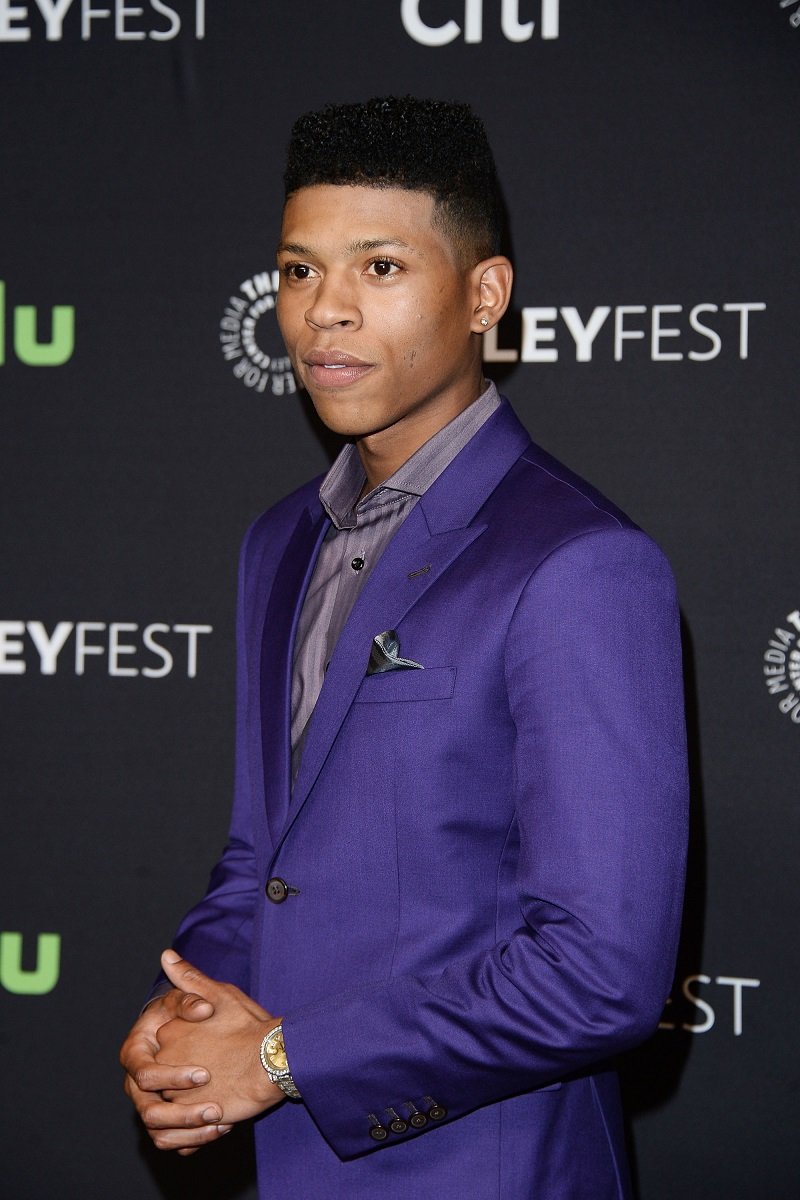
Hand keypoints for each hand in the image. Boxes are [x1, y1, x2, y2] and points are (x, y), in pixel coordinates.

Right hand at [120, 959, 229, 1154]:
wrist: (238, 1040)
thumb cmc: (218, 1014)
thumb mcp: (210, 996)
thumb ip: (189, 984)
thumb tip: (168, 956)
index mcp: (142, 1047)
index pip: (141, 1070)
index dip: (169, 1075)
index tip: (204, 1074)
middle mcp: (142, 1078)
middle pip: (147, 1107)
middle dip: (182, 1110)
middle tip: (215, 1106)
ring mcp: (155, 1099)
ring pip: (159, 1129)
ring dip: (189, 1129)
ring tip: (221, 1121)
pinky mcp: (172, 1118)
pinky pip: (172, 1141)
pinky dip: (193, 1140)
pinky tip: (221, 1128)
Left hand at [156, 950, 284, 1126]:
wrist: (274, 1059)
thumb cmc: (251, 1025)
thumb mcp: (221, 994)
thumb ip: (189, 978)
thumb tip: (165, 955)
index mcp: (170, 1031)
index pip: (170, 1044)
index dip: (193, 1046)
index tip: (215, 1046)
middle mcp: (166, 1061)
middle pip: (169, 1072)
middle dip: (189, 1074)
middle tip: (221, 1068)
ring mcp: (176, 1090)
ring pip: (176, 1099)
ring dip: (193, 1098)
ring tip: (223, 1090)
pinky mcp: (190, 1115)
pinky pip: (185, 1123)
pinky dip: (200, 1120)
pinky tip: (222, 1109)